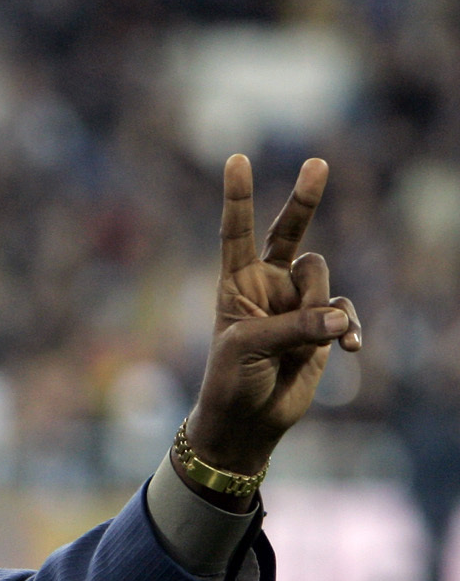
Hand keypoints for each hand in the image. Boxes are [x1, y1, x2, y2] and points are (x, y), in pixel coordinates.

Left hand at [182, 154, 361, 503]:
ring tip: (308, 343)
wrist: (248, 421)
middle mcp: (267, 285)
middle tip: (318, 163)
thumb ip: (295, 327)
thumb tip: (342, 319)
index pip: (236, 233)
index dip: (239, 197)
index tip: (237, 159)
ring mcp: (297, 303)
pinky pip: (345, 312)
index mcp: (235, 283)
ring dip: (320, 309)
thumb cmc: (231, 381)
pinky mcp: (322, 327)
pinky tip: (349, 349)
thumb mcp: (250, 349)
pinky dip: (349, 328)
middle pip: (290, 233)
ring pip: (322, 280)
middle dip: (304, 200)